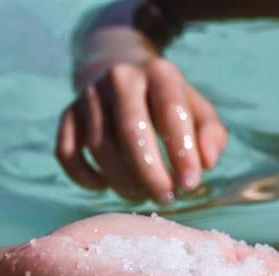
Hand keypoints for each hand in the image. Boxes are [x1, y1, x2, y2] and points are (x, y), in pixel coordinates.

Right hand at [55, 58, 227, 203]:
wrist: (123, 73)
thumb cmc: (169, 105)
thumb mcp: (198, 112)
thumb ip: (211, 136)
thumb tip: (207, 163)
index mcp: (159, 73)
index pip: (170, 111)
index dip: (181, 152)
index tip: (189, 185)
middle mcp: (121, 78)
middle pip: (131, 131)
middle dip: (150, 174)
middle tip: (165, 199)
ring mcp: (90, 95)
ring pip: (100, 147)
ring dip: (123, 181)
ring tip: (142, 195)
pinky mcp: (68, 115)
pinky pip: (67, 154)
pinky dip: (85, 178)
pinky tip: (105, 186)